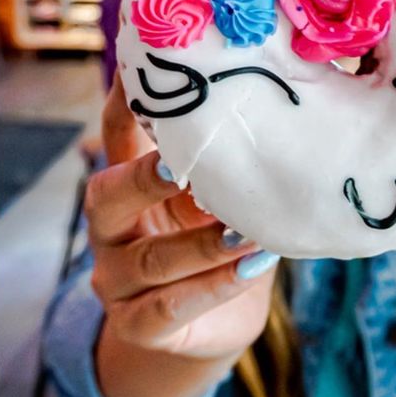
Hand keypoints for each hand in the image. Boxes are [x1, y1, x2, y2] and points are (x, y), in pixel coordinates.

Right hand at [89, 75, 276, 358]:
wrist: (211, 328)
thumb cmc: (215, 243)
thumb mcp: (216, 197)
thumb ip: (229, 158)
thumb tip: (288, 86)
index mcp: (126, 185)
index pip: (116, 135)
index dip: (124, 103)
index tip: (142, 68)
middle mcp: (109, 229)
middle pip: (107, 197)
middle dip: (145, 180)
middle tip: (184, 166)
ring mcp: (116, 280)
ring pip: (152, 260)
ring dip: (203, 245)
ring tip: (248, 232)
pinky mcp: (137, 325)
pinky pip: (169, 308)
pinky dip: (212, 289)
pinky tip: (250, 270)